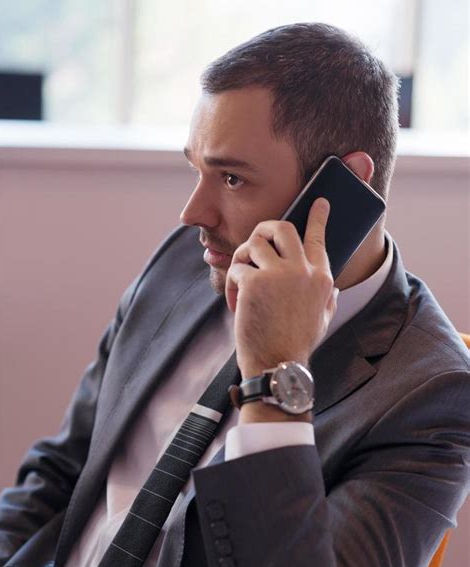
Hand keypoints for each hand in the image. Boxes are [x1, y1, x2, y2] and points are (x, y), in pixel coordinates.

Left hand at [225, 197, 338, 378]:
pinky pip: (237, 269)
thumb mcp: (322, 319)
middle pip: (282, 227)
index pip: (319, 238)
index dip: (318, 217)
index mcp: (322, 278)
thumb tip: (334, 287)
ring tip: (240, 280)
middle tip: (256, 241)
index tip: (319, 201)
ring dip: (243, 258)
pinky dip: (231, 285)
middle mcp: (303, 271)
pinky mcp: (254, 283)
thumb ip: (328, 299)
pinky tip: (235, 303)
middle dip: (265, 229)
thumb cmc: (296, 344)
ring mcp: (279, 275)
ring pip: (254, 243)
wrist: (277, 365)